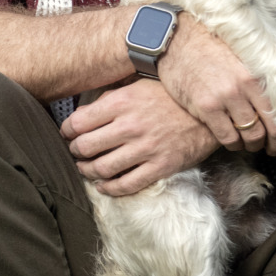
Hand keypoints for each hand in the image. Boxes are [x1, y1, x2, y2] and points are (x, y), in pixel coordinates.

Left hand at [62, 78, 219, 194]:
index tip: (68, 134)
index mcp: (121, 102)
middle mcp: (130, 126)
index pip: (78, 122)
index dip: (67, 131)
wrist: (209, 113)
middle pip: (85, 147)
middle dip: (75, 152)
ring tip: (86, 168)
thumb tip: (82, 114)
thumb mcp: (137, 86)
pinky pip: (127, 184)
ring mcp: (146, 148)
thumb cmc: (169, 98)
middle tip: (76, 152)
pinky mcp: (160, 166)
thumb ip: (109, 99)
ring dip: (88, 171)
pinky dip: (109, 188)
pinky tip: (103, 186)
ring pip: (102, 168)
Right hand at [155, 16, 275, 155]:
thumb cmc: (214, 44)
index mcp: (259, 73)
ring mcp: (224, 98)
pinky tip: (232, 140)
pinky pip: (226, 136)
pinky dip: (232, 143)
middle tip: (270, 148)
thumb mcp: (249, 53)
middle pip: (268, 128)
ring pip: (249, 135)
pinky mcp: (205, 107)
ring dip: (251, 144)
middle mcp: (244, 87)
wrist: (177, 39)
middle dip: (271, 143)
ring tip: (249, 143)